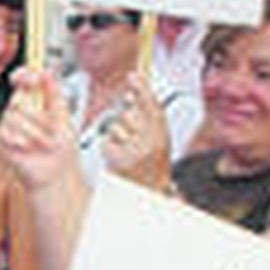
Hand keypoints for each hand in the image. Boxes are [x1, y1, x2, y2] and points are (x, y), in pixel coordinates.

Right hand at [0, 67, 78, 191]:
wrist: (55, 176)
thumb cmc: (61, 150)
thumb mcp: (65, 119)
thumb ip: (55, 94)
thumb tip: (46, 71)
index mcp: (36, 102)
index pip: (23, 81)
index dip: (23, 75)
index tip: (27, 76)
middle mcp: (21, 112)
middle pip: (18, 98)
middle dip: (39, 116)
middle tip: (54, 130)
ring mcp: (11, 126)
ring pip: (14, 116)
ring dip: (35, 132)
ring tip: (46, 145)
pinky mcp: (3, 142)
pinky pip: (5, 132)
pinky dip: (21, 140)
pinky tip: (29, 148)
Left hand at [102, 73, 171, 191]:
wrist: (149, 193)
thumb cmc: (153, 165)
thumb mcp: (158, 138)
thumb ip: (149, 115)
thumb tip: (135, 88)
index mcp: (162, 138)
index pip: (153, 107)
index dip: (143, 89)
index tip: (133, 76)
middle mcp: (149, 145)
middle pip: (129, 115)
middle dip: (126, 119)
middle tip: (131, 130)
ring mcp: (132, 153)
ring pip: (116, 128)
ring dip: (119, 136)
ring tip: (127, 150)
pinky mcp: (116, 160)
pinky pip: (107, 141)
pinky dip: (110, 147)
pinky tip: (119, 156)